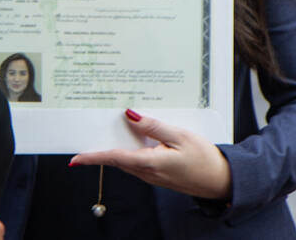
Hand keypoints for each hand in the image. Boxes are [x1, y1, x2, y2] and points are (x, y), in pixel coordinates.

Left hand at [69, 109, 231, 199]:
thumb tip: (130, 115)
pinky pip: (136, 161)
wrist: (221, 180)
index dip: (92, 157)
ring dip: (114, 148)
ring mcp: (151, 176)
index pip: (114, 158)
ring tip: (104, 129)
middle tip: (86, 131)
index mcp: (150, 163)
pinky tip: (131, 136)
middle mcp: (146, 173)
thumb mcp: (179, 136)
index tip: (74, 158)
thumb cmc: (204, 159)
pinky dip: (128, 150)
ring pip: (125, 160)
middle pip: (116, 158)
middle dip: (99, 148)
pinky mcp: (157, 174)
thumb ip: (153, 126)